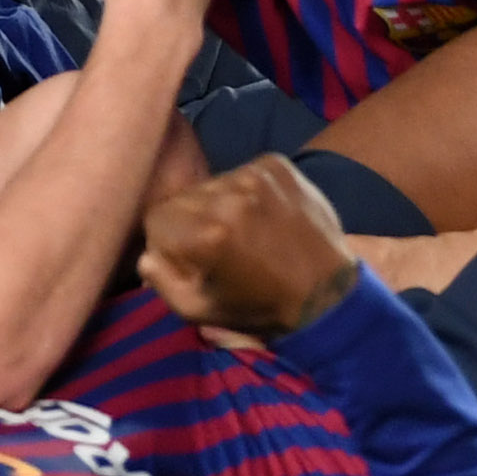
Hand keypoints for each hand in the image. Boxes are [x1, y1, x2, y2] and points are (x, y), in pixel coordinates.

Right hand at [137, 155, 364, 342]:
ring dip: (219, 205)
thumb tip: (148, 253)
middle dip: (191, 221)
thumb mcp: (199, 311)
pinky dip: (245, 192)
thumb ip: (162, 280)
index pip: (156, 218)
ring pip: (212, 184)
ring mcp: (256, 175)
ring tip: (245, 231)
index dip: (168, 242)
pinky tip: (264, 216)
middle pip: (183, 199)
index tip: (191, 259)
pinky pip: (241, 172)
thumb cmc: (261, 306)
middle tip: (219, 247)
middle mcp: (228, 196)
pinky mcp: (277, 164)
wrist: (329, 291)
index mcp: (206, 234)